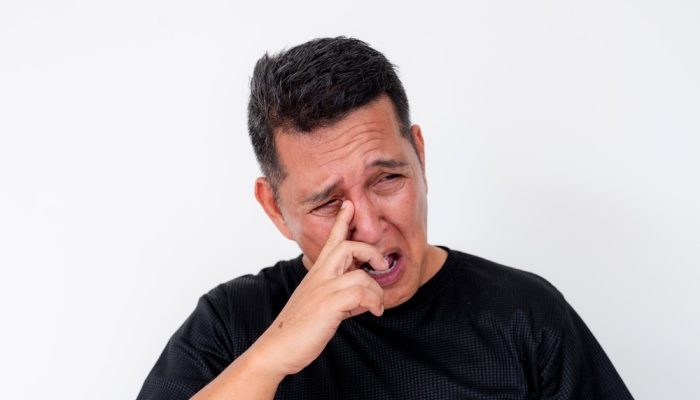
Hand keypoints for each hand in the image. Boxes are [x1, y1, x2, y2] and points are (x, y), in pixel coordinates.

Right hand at [251, 200, 387, 377]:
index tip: (348, 204)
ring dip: (376, 291)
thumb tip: (362, 296)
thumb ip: (338, 294)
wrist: (277, 348)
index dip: (342, 221)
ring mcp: (323, 290)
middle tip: (381, 264)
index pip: (331, 241)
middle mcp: (319, 277)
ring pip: (361, 275)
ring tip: (377, 305)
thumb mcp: (319, 303)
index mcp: (316, 274)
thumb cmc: (299, 328)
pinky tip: (375, 311)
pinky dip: (374, 301)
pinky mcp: (327, 305)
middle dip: (371, 251)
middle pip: (348, 247)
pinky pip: (361, 293)